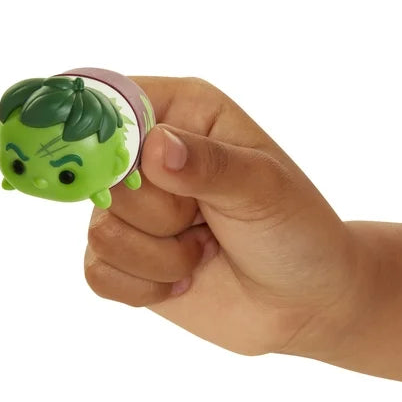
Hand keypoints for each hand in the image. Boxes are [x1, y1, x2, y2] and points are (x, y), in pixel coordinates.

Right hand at [84, 77, 366, 355]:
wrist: (303, 301)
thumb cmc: (295, 230)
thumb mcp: (264, 188)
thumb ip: (210, 164)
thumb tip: (154, 147)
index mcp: (185, 114)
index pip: (115, 100)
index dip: (103, 131)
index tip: (129, 170)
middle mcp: (150, 156)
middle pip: (101, 173)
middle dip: (160, 213)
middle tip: (206, 219)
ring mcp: (135, 209)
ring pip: (100, 229)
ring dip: (161, 256)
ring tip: (204, 249)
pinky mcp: (126, 256)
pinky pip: (98, 272)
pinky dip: (146, 286)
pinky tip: (185, 277)